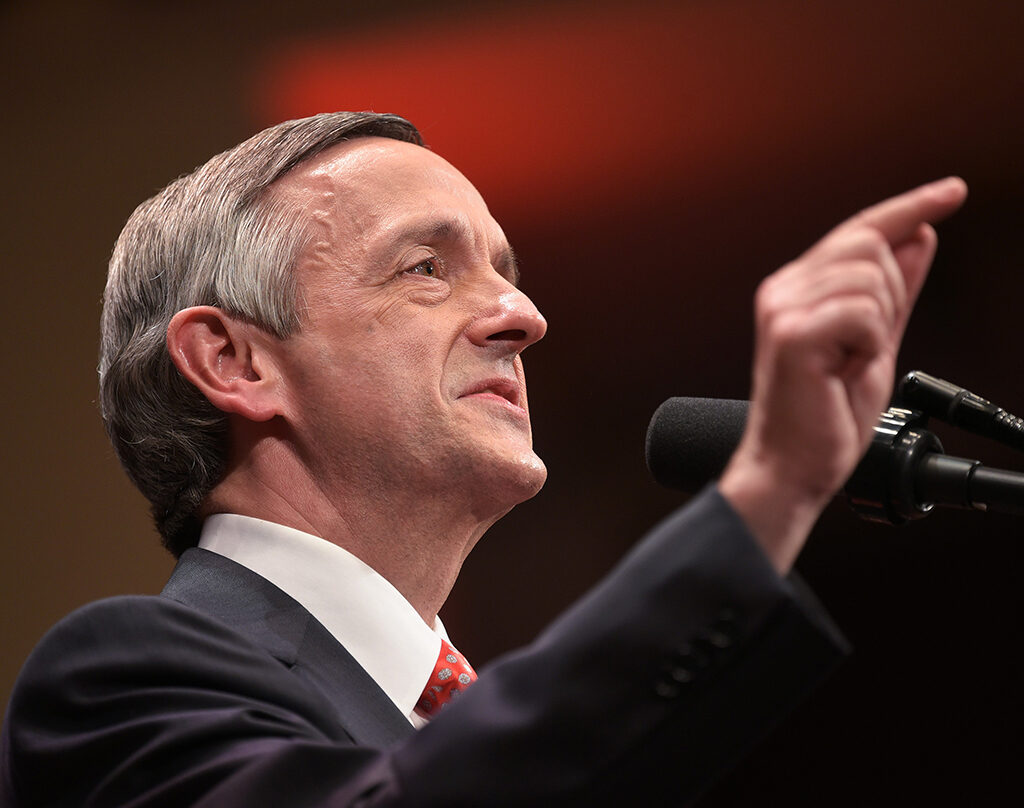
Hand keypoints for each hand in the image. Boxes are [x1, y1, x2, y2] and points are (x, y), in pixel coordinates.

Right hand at [719, 177, 967, 572]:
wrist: (793, 467)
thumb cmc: (824, 416)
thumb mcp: (875, 344)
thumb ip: (896, 291)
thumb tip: (919, 240)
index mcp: (798, 289)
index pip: (860, 230)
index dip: (910, 206)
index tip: (952, 192)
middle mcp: (784, 290)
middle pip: (869, 244)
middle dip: (892, 292)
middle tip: (868, 345)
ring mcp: (783, 309)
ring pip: (871, 278)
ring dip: (879, 326)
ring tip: (849, 363)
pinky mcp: (792, 334)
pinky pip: (863, 313)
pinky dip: (869, 346)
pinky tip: (843, 371)